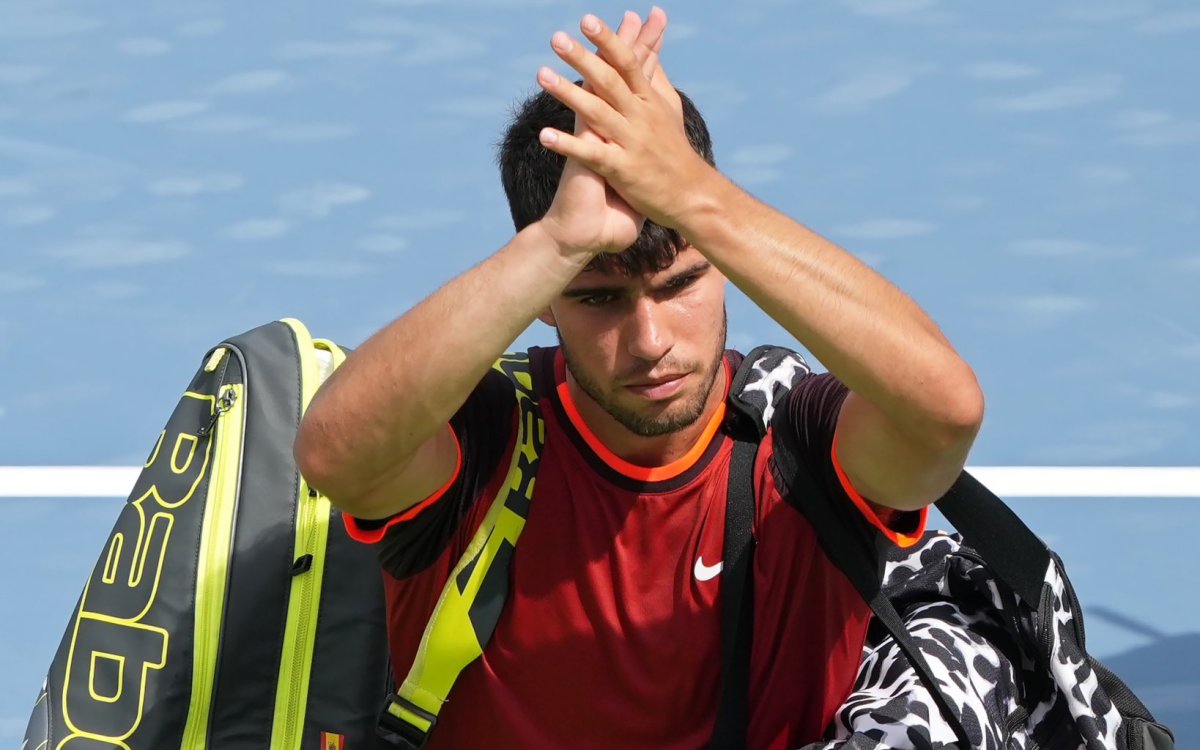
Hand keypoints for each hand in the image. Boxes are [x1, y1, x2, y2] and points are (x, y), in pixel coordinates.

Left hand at [537, 11, 710, 230]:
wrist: (690, 195)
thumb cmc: (674, 149)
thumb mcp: (668, 108)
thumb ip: (654, 76)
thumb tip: (649, 44)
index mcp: (647, 100)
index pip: (627, 63)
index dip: (607, 40)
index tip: (586, 20)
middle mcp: (640, 116)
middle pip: (609, 81)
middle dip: (583, 58)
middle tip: (556, 38)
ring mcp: (631, 142)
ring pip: (597, 113)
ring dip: (568, 93)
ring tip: (541, 75)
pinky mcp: (622, 169)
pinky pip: (591, 154)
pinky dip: (568, 145)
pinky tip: (544, 135)